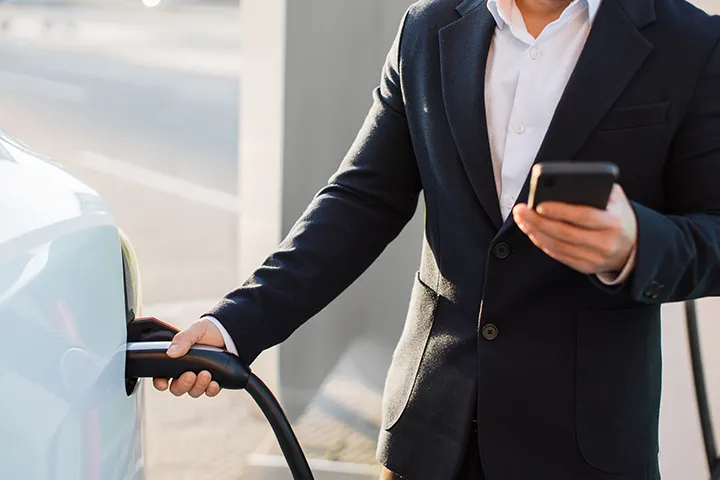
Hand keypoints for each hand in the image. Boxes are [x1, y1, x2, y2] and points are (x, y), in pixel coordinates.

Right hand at [152, 317, 225, 397]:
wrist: (231, 333)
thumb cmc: (210, 330)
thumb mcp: (196, 330)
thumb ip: (183, 339)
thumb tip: (171, 353)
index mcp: (177, 360)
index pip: (162, 375)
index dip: (160, 382)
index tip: (163, 383)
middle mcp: (186, 372)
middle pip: (177, 388)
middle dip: (182, 385)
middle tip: (190, 375)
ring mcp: (200, 378)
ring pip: (193, 391)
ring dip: (198, 386)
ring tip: (206, 374)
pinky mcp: (214, 381)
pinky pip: (209, 392)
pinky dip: (211, 390)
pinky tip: (214, 383)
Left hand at [513, 184, 636, 274]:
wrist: (635, 245)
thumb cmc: (618, 215)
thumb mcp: (616, 199)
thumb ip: (597, 188)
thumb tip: (565, 182)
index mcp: (614, 223)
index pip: (584, 216)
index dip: (560, 211)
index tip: (539, 205)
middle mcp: (605, 243)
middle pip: (565, 233)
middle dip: (538, 221)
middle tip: (521, 210)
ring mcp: (595, 259)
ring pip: (558, 246)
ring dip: (535, 232)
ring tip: (521, 219)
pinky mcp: (586, 267)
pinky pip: (559, 255)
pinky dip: (542, 243)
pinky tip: (531, 231)